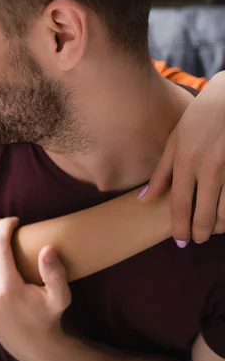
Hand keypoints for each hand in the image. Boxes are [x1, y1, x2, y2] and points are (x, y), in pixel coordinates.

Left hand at [139, 72, 224, 245]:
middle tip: (196, 239)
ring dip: (218, 226)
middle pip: (204, 216)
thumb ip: (160, 173)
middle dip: (200, 233)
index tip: (180, 242)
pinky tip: (224, 214)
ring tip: (212, 228)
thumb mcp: (175, 141)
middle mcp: (208, 167)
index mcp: (185, 160)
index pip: (180, 205)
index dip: (179, 229)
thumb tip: (144, 200)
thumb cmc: (199, 119)